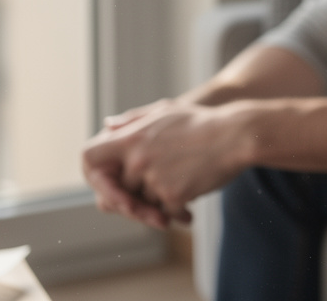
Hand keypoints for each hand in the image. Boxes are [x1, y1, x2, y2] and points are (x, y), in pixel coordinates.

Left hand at [82, 100, 253, 227]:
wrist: (237, 135)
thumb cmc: (203, 122)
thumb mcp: (165, 112)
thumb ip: (132, 120)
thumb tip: (106, 126)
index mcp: (132, 136)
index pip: (89, 158)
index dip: (94, 173)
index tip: (109, 180)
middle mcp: (138, 157)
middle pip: (119, 190)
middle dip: (134, 199)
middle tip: (147, 205)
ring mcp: (155, 177)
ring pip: (143, 203)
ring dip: (159, 205)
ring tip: (178, 202)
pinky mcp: (173, 194)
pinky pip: (165, 213)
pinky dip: (176, 215)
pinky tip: (189, 213)